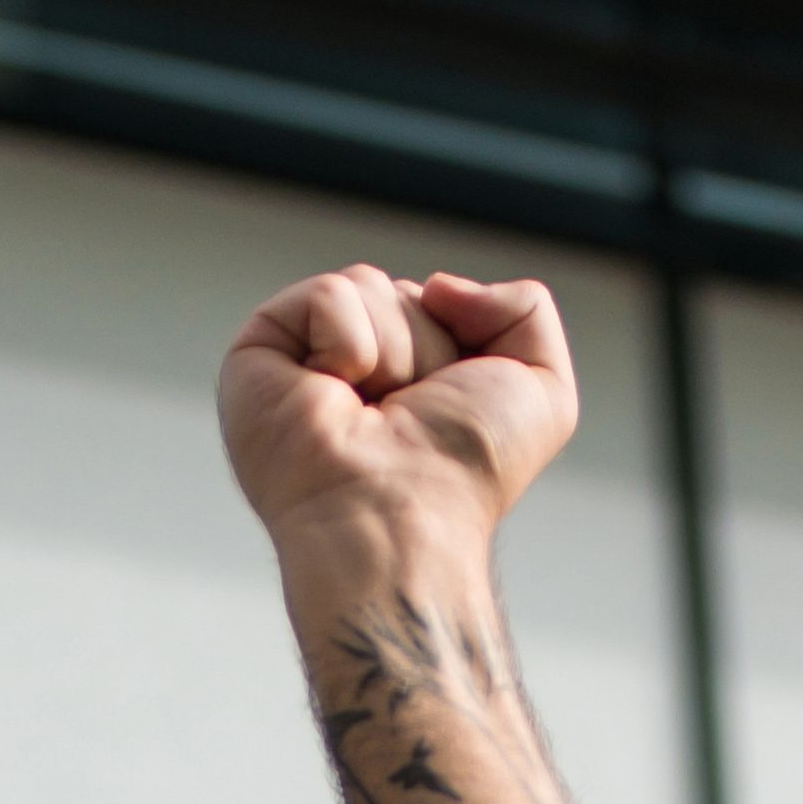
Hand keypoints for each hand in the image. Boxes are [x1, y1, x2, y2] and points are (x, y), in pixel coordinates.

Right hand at [219, 264, 574, 579]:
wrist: (401, 519)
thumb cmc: (464, 475)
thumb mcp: (544, 389)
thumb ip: (527, 309)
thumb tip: (437, 283)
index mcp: (409, 376)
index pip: (437, 300)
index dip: (460, 341)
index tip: (448, 405)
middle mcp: (355, 367)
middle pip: (404, 290)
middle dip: (428, 345)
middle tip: (408, 413)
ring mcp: (302, 359)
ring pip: (367, 285)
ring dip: (394, 351)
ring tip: (373, 412)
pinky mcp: (258, 354)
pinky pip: (328, 294)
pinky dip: (349, 342)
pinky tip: (337, 396)